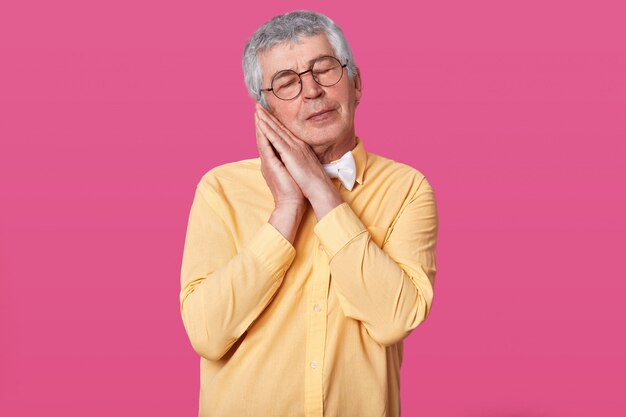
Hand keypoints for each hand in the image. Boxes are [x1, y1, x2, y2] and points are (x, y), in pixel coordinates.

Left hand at [255, 103, 343, 219]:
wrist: (319, 188)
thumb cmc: (312, 182)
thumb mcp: (304, 166)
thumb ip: (297, 159)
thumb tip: (291, 158)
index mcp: (299, 147)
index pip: (284, 131)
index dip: (274, 121)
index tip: (265, 113)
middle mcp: (296, 144)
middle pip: (279, 127)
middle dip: (268, 115)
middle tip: (258, 104)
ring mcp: (293, 147)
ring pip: (277, 130)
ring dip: (266, 119)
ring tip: (257, 108)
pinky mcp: (290, 153)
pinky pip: (276, 139)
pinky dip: (268, 130)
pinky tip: (260, 123)